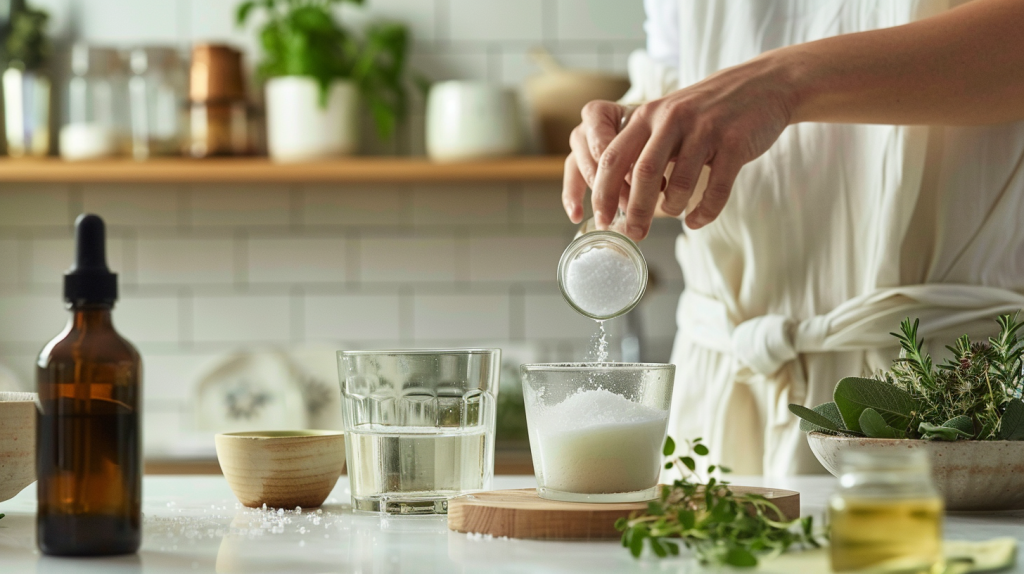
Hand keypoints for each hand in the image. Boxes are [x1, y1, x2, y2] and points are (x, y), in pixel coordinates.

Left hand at [562, 53, 796, 239]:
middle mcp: (672, 119)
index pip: (613, 157)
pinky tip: (697, 220)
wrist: (762, 84)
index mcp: (648, 115)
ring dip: (673, 208)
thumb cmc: (706, 112)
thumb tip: (618, 196)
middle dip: (635, 211)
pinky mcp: (735, 143)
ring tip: (674, 213)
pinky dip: (705, 212)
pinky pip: (716, 189)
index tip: (601, 219)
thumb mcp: (666, 119)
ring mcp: (705, 130)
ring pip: (680, 184)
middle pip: (643, 174)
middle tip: (634, 234)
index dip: (603, 192)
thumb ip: (642, 149)